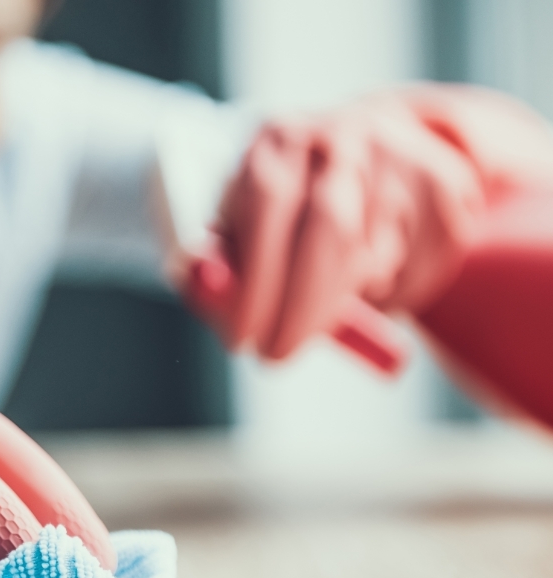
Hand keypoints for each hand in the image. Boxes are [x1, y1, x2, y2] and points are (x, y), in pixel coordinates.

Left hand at [203, 84, 552, 359]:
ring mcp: (400, 158)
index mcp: (278, 139)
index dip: (256, 279)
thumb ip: (219, 264)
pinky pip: (419, 270)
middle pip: (331, 229)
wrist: (364, 144)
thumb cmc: (281, 203)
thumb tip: (215, 301)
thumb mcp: (237, 223)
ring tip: (319, 301)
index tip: (242, 339)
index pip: (268, 202)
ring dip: (344, 301)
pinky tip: (368, 282)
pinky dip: (390, 297)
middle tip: (277, 355)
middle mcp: (341, 138)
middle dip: (302, 308)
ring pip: (376, 259)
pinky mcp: (446, 187)